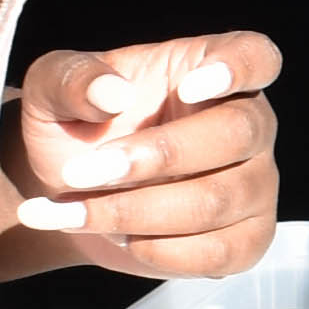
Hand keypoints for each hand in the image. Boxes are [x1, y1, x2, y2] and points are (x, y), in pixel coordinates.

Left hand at [0, 31, 281, 278]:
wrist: (73, 194)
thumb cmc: (75, 126)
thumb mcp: (52, 91)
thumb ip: (72, 80)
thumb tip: (110, 93)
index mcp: (211, 69)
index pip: (256, 56)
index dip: (237, 68)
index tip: (189, 88)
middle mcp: (250, 124)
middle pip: (236, 134)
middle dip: (156, 157)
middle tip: (81, 171)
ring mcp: (256, 184)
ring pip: (216, 201)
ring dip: (136, 211)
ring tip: (74, 210)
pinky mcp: (247, 239)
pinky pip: (217, 252)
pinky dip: (157, 251)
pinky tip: (118, 238)